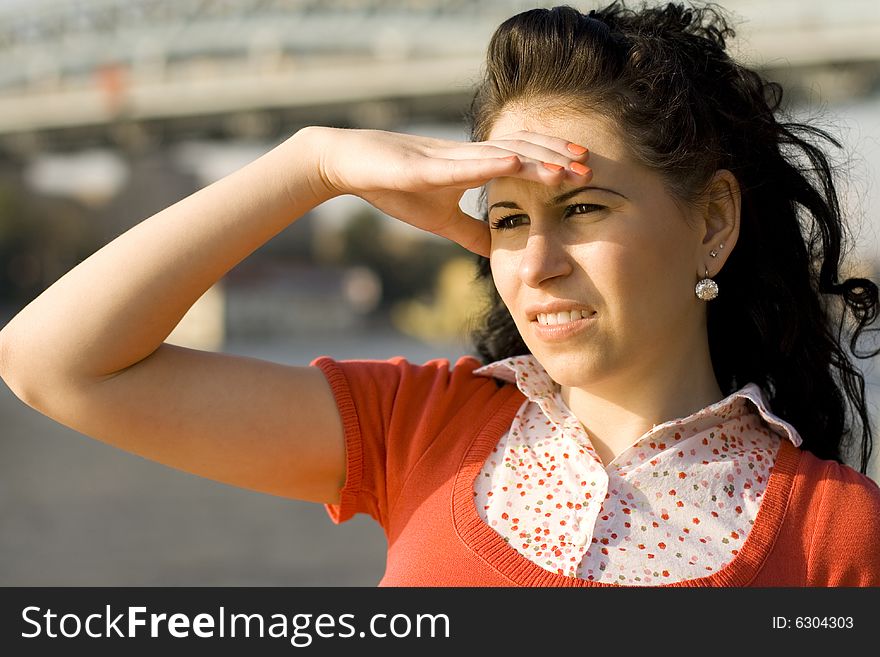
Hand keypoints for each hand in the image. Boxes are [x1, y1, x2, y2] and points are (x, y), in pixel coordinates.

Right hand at [302, 126, 591, 255]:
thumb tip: (497, 249)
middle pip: (522, 150)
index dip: (553, 163)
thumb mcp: (440, 218)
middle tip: (591, 166)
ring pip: (501, 152)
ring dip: (536, 158)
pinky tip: (517, 161)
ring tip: (567, 164)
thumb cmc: (394, 187)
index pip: (523, 160)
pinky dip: (493, 161)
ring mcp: (449, 157)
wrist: (351, 166)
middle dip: (557, 156)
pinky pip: (464, 163)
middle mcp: (468, 155)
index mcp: (473, 166)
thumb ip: (470, 232)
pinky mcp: (425, 165)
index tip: (583, 172)